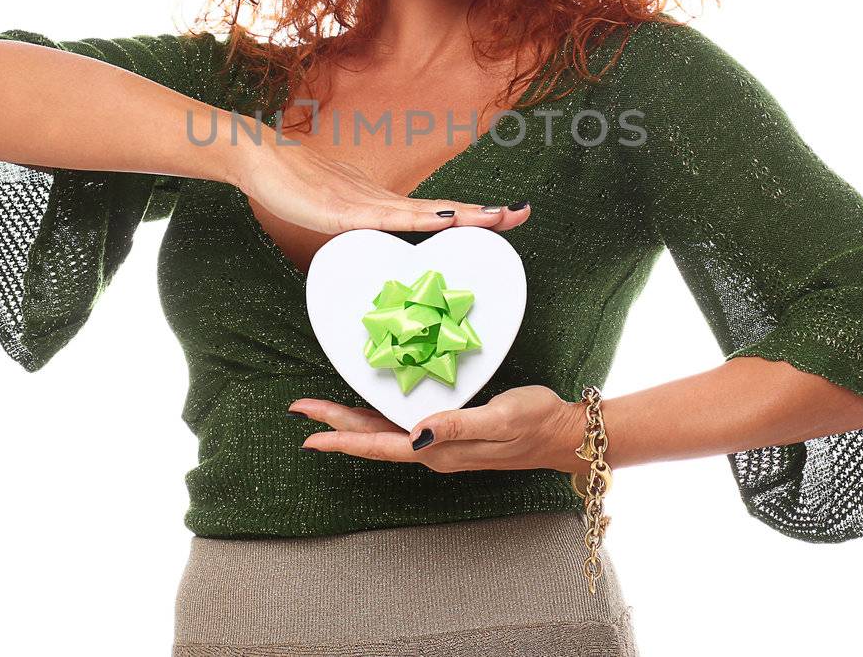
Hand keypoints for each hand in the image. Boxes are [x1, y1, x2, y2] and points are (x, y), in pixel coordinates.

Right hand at [233, 133, 531, 235]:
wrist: (259, 158)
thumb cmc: (292, 184)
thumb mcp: (333, 212)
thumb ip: (355, 224)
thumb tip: (370, 241)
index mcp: (382, 204)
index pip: (437, 212)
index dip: (473, 215)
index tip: (508, 215)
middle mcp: (382, 201)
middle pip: (442, 210)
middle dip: (484, 214)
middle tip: (523, 211)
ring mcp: (364, 204)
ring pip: (423, 213)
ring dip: (463, 215)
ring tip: (498, 217)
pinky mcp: (342, 212)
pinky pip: (385, 218)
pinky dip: (416, 219)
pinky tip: (441, 219)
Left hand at [288, 385, 585, 473]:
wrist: (562, 434)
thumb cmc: (535, 421)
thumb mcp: (499, 417)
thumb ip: (457, 425)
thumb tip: (415, 434)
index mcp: (440, 451)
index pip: (381, 445)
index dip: (343, 438)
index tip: (309, 433)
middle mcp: (434, 452)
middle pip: (374, 439)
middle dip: (336, 424)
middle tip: (300, 409)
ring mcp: (441, 446)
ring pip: (385, 434)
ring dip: (352, 422)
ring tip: (322, 410)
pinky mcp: (450, 435)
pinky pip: (403, 428)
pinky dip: (378, 418)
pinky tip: (370, 409)